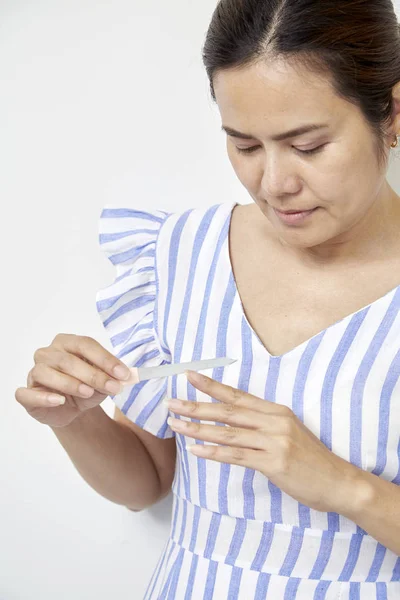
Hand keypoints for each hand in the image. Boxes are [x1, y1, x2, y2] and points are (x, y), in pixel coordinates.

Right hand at [15, 333, 132, 427]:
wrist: (71, 410)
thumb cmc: (86, 388)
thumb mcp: (103, 383)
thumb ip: (112, 377)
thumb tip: (126, 376)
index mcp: (67, 343)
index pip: (85, 344)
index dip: (105, 358)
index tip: (123, 374)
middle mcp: (48, 353)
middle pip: (68, 359)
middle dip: (94, 374)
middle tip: (113, 387)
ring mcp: (35, 372)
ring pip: (47, 372)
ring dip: (71, 383)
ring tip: (88, 393)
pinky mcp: (27, 393)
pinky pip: (27, 393)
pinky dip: (44, 397)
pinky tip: (60, 401)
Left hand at [165, 371, 359, 513]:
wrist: (338, 482)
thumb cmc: (310, 458)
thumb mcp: (288, 431)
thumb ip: (263, 424)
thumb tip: (232, 419)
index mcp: (275, 411)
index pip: (237, 395)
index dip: (211, 385)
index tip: (189, 376)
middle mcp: (273, 421)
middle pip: (227, 411)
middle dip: (196, 406)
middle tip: (171, 402)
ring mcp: (274, 442)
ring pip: (228, 432)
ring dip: (198, 429)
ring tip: (176, 425)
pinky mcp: (274, 463)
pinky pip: (237, 456)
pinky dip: (214, 453)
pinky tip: (196, 450)